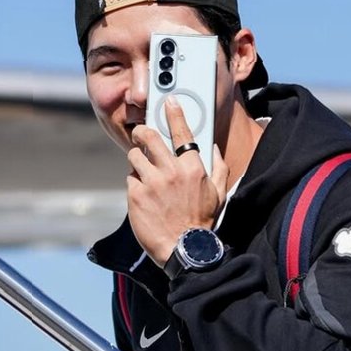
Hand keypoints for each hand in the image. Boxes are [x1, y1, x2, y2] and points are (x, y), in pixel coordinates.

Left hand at [126, 97, 228, 266]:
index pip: (182, 132)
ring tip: (144, 172)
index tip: (168, 102)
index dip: (174, 114)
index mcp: (194, 168)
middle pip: (149, 137)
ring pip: (134, 156)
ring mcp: (151, 183)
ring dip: (137, 160)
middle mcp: (171, 171)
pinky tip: (144, 194)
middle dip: (142, 132)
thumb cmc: (203, 222)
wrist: (184, 249)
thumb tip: (214, 149)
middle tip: (141, 134)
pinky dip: (135, 183)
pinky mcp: (136, 195)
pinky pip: (130, 178)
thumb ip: (219, 168)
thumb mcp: (220, 194)